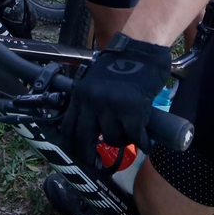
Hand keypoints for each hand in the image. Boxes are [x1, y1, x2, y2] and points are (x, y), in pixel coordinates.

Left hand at [63, 34, 171, 160]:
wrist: (140, 50)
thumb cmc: (120, 66)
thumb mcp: (95, 83)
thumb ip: (89, 103)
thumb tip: (89, 132)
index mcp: (80, 95)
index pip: (68, 129)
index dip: (73, 148)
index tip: (81, 157)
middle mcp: (92, 102)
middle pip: (85, 141)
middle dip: (91, 157)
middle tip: (98, 164)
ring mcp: (112, 107)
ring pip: (113, 139)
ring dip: (123, 140)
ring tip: (130, 132)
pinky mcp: (133, 110)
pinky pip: (135, 136)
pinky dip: (142, 142)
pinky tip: (145, 142)